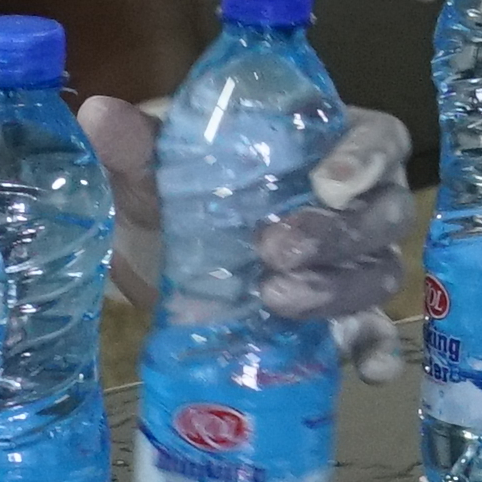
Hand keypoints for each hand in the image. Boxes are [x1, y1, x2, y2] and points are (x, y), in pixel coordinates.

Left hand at [80, 94, 414, 384]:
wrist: (154, 251)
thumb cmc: (171, 185)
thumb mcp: (152, 163)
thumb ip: (134, 141)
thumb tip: (97, 114)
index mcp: (325, 142)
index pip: (379, 139)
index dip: (366, 160)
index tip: (326, 185)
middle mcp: (355, 202)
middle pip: (385, 213)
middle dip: (335, 236)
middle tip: (272, 251)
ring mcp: (352, 264)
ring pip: (379, 274)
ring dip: (337, 291)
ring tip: (275, 300)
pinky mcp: (340, 320)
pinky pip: (376, 335)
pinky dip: (378, 350)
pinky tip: (366, 368)